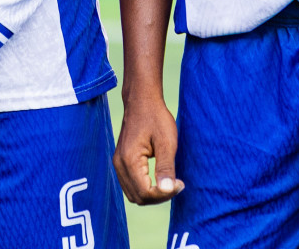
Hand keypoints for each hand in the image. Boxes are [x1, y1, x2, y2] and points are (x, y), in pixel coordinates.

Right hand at [113, 89, 181, 204]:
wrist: (141, 101)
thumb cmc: (156, 118)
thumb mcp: (166, 142)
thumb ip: (166, 167)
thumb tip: (167, 190)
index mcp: (129, 160)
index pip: (145, 193)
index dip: (164, 194)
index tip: (180, 183)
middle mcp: (119, 164)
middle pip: (138, 197)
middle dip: (159, 197)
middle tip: (176, 184)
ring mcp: (118, 163)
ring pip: (133, 194)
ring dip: (152, 195)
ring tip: (169, 182)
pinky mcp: (121, 161)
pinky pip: (131, 185)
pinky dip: (145, 188)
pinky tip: (159, 178)